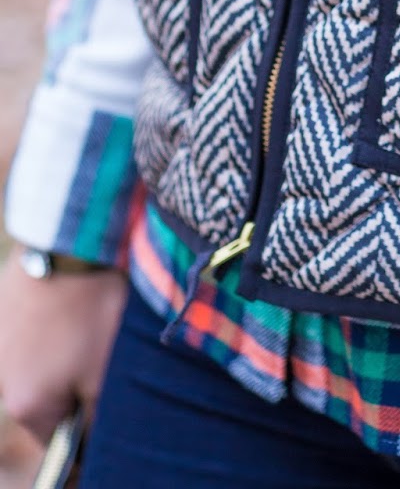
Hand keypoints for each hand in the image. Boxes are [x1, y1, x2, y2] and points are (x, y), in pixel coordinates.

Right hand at [0, 251, 125, 444]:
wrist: (68, 242)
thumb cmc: (92, 310)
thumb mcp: (106, 371)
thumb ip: (98, 416)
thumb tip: (92, 437)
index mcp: (27, 405)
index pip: (57, 441)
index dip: (86, 431)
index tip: (103, 404)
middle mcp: (3, 381)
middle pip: (46, 401)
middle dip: (74, 386)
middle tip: (101, 353)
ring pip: (38, 364)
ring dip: (61, 354)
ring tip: (87, 321)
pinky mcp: (2, 309)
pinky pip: (29, 332)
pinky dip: (50, 325)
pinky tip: (71, 303)